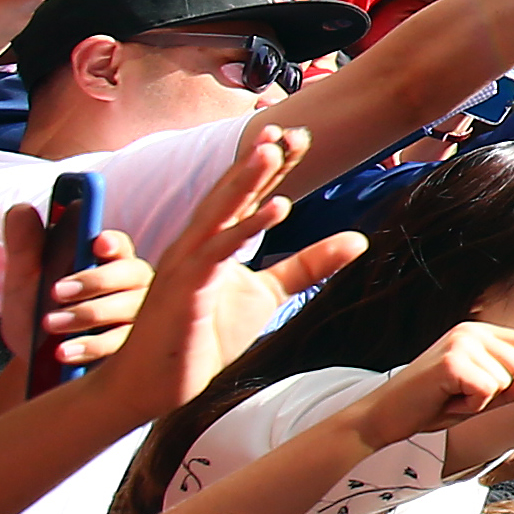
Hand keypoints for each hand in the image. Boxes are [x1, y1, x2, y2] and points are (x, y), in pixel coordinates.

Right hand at [100, 126, 354, 412]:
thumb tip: (359, 239)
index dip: (273, 165)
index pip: (249, 195)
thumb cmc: (203, 337)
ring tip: (274, 150)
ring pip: (221, 213)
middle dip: (259, 160)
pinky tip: (274, 208)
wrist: (155, 385)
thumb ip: (307, 266)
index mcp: (215, 242)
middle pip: (234, 194)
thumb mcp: (266, 296)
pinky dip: (245, 228)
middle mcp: (198, 244)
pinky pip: (218, 253)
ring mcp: (188, 264)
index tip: (300, 134)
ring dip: (248, 180)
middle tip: (289, 127)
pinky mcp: (186, 289)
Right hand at [359, 317, 513, 443]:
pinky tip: (444, 401)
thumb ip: (510, 389)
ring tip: (448, 396)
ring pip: (506, 381)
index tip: (473, 384)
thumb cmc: (430, 406)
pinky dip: (470, 407)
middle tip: (457, 393)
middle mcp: (471, 330)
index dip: (509, 376)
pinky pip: (488, 392)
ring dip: (480, 401)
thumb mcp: (480, 398)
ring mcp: (460, 343)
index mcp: (479, 331)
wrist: (383, 417)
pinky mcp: (452, 362)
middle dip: (495, 391)